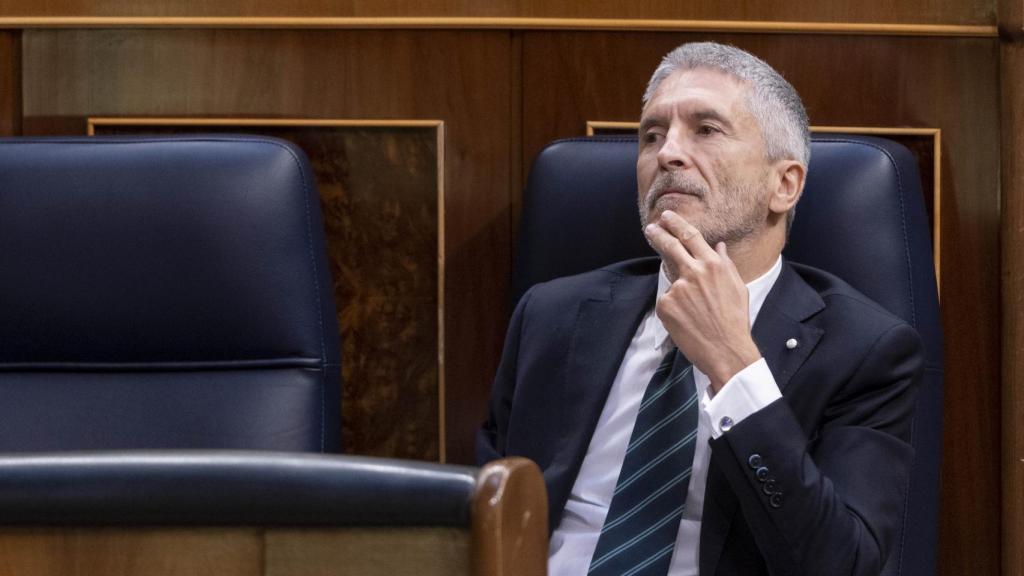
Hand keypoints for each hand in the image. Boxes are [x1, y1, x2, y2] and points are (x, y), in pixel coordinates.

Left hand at [643, 211, 761, 393]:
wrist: (726, 350)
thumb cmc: (735, 320)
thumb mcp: (737, 287)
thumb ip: (725, 264)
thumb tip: (718, 246)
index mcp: (713, 264)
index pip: (690, 236)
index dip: (676, 224)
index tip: (666, 217)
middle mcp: (694, 272)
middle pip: (670, 245)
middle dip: (658, 234)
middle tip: (650, 228)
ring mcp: (678, 288)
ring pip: (672, 280)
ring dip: (679, 290)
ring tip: (694, 309)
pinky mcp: (666, 304)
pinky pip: (667, 301)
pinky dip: (674, 308)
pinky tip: (687, 320)